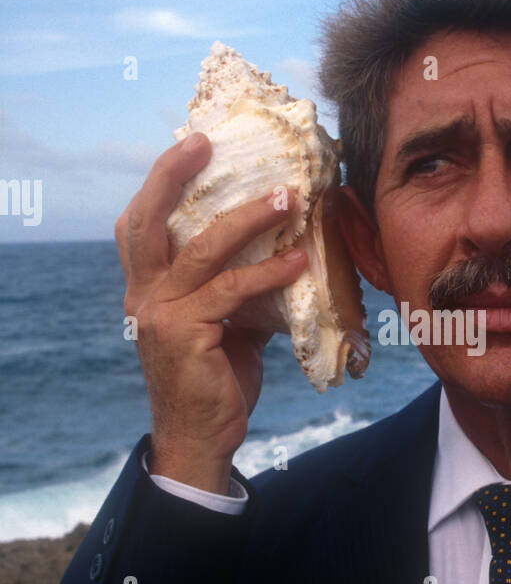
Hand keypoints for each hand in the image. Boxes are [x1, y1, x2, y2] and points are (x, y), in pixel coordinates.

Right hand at [115, 132, 306, 492]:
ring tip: (287, 199)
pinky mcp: (184, 334)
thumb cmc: (215, 380)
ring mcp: (159, 314)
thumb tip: (281, 251)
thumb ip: (234, 286)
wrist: (202, 440)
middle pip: (147, 220)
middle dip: (173, 174)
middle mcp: (143, 295)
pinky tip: (299, 261)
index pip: (138, 224)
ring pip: (202, 249)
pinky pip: (232, 291)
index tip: (193, 146)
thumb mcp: (223, 324)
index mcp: (145, 288)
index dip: (160, 182)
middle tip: (207, 143)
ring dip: (248, 219)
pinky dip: (269, 272)